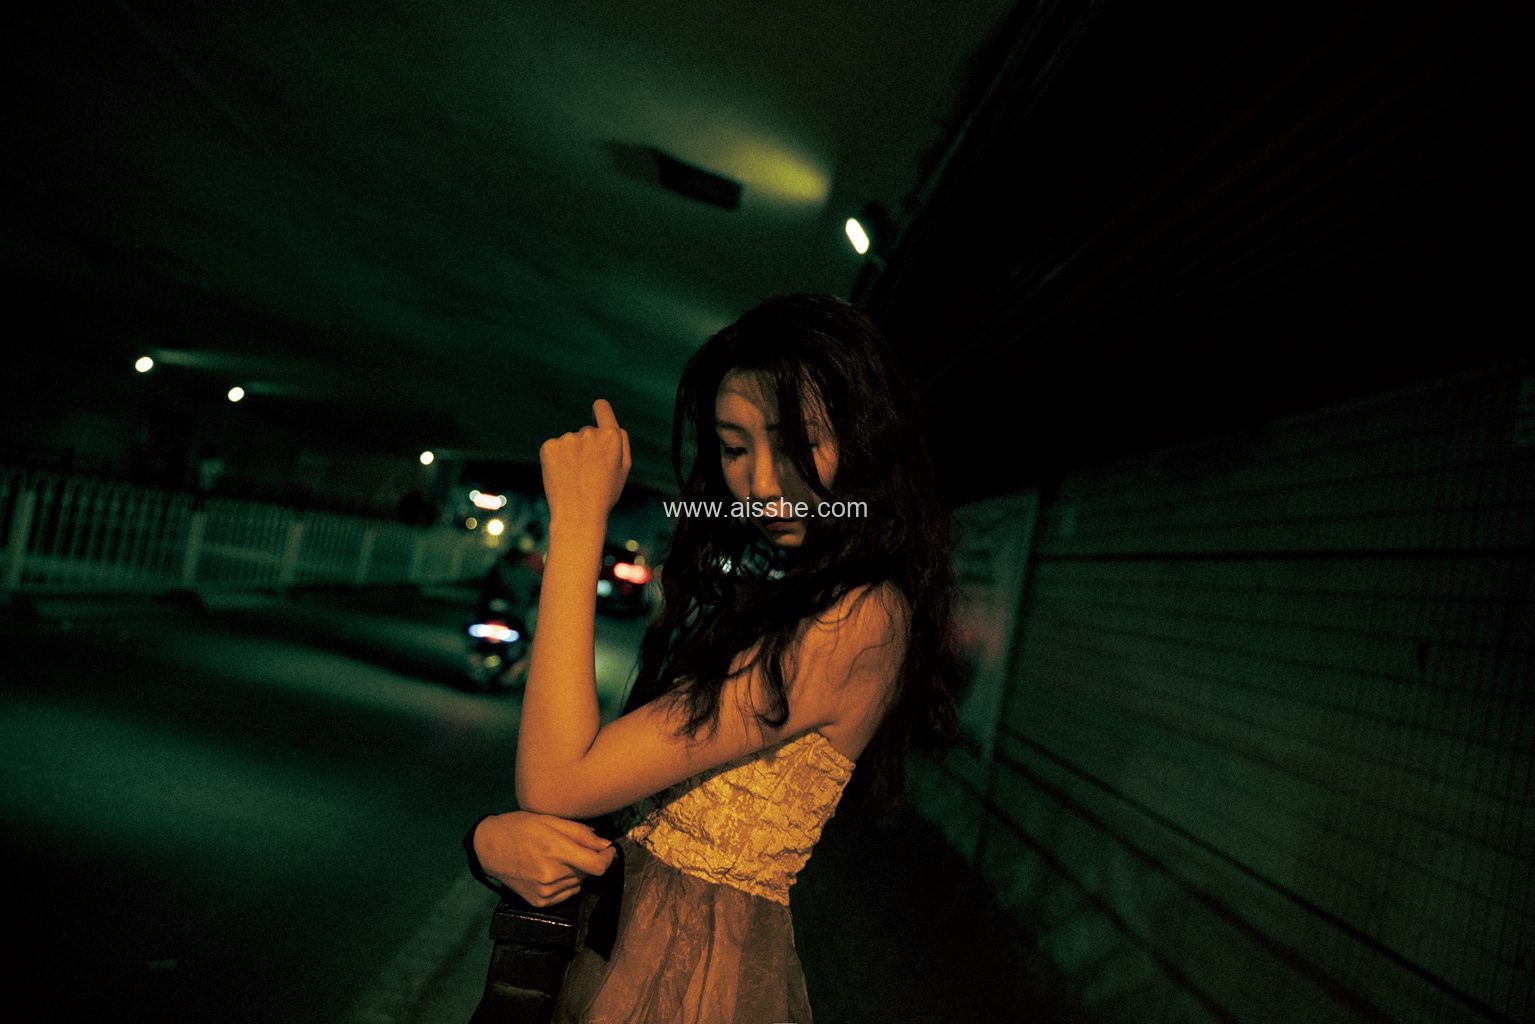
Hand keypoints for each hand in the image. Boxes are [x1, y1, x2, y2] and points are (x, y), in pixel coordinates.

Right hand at [473, 810, 616, 906]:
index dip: (608, 858)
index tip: (607, 850)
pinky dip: (566, 882)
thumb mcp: (550, 820)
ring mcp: (545, 891)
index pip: (597, 865)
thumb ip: (580, 833)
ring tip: (558, 858)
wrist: (489, 847)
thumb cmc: (520, 827)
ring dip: (577, 872)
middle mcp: (551, 875)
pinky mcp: (540, 901)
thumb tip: (605, 844)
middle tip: (572, 848)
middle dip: (588, 860)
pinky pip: (566, 893)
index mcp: (555, 851)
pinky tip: (551, 870)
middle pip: (588, 873)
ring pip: (578, 883)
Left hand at [539, 399, 629, 526]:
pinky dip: (556, 460)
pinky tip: (561, 476)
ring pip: (569, 442)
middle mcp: (589, 433)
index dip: (599, 411)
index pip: (602, 407)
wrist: (577, 514)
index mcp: (611, 436)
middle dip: (587, 447)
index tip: (595, 414)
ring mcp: (567, 439)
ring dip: (571, 455)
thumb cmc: (604, 494)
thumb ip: (621, 442)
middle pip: (587, 432)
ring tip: (574, 479)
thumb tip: (613, 425)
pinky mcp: (549, 447)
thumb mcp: (623, 469)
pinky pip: (553, 448)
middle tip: (588, 473)